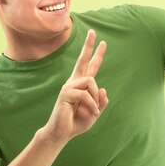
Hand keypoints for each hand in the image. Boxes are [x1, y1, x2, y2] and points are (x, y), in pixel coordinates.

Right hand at [41, 30, 108, 146]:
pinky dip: (92, 105)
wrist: (61, 133)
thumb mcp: (95, 112)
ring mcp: (68, 86)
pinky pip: (85, 94)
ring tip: (93, 112)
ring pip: (90, 82)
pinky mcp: (65, 93)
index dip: (96, 54)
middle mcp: (74, 82)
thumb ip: (100, 102)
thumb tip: (103, 88)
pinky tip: (91, 113)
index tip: (102, 42)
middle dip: (89, 46)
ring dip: (95, 99)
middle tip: (93, 32)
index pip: (90, 66)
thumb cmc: (76, 123)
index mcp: (81, 85)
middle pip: (82, 60)